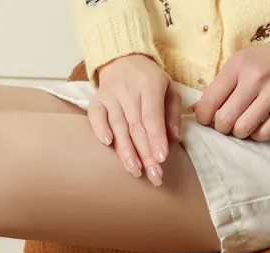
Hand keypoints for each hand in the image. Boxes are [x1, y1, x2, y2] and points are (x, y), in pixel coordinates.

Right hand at [88, 54, 181, 186]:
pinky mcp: (96, 102)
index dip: (156, 138)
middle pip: (136, 127)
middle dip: (145, 154)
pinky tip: (108, 144)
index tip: (162, 159)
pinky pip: (96, 118)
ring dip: (126, 151)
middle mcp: (129, 91)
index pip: (153, 117)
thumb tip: (174, 139)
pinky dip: (101, 130)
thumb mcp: (168, 88)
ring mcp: (110, 97)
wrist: (123, 60)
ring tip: (135, 170)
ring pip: (118, 127)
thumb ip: (172, 113)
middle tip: (153, 176)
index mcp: (150, 85)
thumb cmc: (149, 80)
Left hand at [194, 44, 269, 140]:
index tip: (207, 119)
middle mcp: (256, 76)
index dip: (203, 118)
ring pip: (242, 129)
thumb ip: (218, 87)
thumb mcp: (239, 65)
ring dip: (240, 131)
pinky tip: (259, 123)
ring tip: (244, 121)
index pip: (208, 103)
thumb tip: (194, 110)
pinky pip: (264, 133)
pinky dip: (258, 134)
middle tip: (228, 121)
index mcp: (238, 65)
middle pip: (225, 121)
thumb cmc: (262, 62)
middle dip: (223, 127)